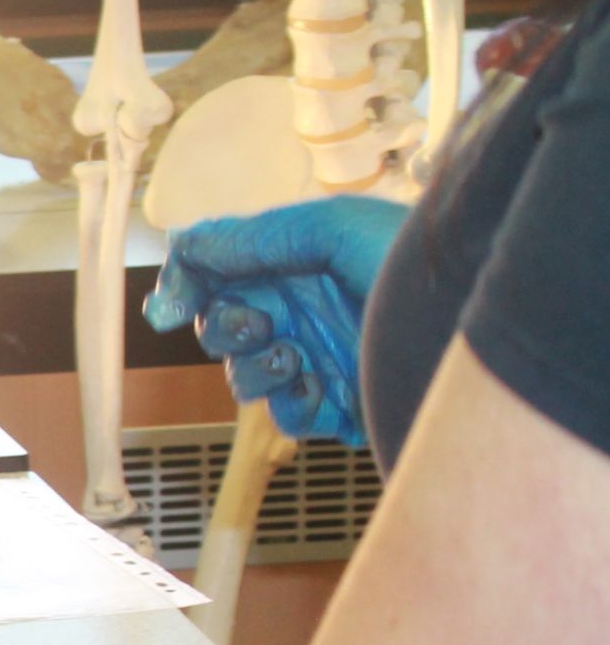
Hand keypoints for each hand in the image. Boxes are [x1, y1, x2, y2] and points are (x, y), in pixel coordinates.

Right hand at [144, 197, 407, 448]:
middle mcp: (308, 308)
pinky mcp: (339, 407)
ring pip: (246, 374)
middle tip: (255, 325)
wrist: (475, 344)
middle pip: (223, 324)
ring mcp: (322, 359)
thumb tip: (186, 246)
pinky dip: (293, 404)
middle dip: (224, 327)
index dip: (188, 285)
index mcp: (303, 261)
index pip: (222, 269)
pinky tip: (324, 388)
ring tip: (296, 359)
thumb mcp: (334, 228)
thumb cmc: (424, 272)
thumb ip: (254, 237)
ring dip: (256, 369)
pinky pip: (287, 416)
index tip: (169, 308)